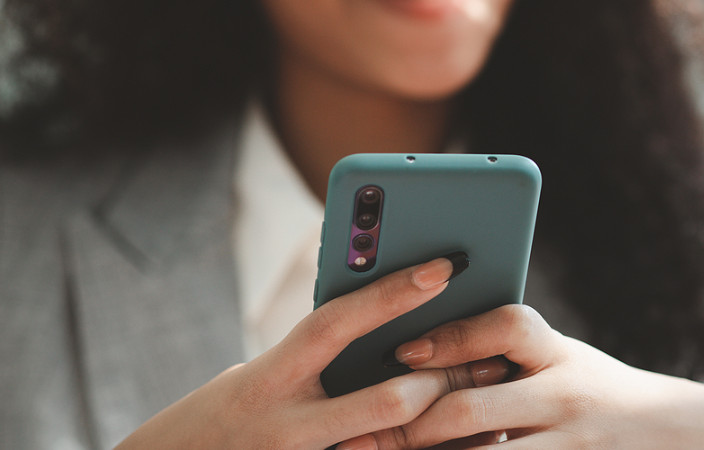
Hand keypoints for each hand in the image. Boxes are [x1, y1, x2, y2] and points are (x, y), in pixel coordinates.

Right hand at [117, 256, 511, 448]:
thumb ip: (312, 357)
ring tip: (476, 414)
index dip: (391, 292)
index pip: (338, 322)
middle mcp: (286, 424)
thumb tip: (379, 322)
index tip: (443, 268)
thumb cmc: (218, 419)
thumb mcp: (256, 376)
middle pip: (386, 399)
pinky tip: (449, 446)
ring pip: (390, 444)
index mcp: (269, 375)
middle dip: (440, 381)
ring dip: (438, 427)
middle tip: (485, 363)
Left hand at [344, 305, 703, 448]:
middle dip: (410, 425)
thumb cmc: (599, 396)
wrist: (680, 436)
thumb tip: (420, 347)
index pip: (504, 327)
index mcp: (560, 354)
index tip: (402, 348)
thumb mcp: (564, 363)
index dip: (450, 337)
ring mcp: (571, 444)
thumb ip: (507, 356)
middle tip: (360, 432)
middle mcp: (566, 395)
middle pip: (471, 409)